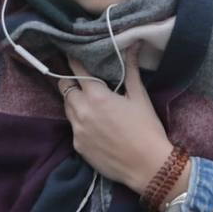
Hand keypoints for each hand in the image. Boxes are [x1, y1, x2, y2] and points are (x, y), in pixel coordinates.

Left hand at [61, 46, 172, 194]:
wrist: (148, 167)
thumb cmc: (147, 129)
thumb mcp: (140, 97)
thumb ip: (131, 69)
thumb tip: (133, 44)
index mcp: (96, 96)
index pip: (76, 71)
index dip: (72, 60)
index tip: (71, 54)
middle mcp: (81, 112)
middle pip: (64, 88)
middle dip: (70, 81)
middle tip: (81, 79)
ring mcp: (77, 131)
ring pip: (66, 108)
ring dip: (74, 101)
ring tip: (89, 101)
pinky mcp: (78, 147)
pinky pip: (73, 128)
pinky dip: (80, 122)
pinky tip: (95, 125)